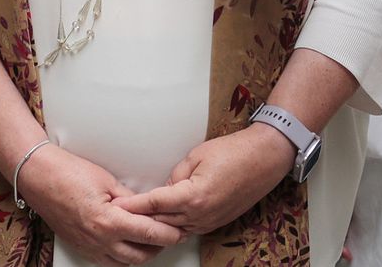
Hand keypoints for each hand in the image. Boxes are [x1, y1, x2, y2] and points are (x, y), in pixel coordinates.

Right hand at [16, 144, 183, 265]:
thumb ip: (130, 199)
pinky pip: (108, 262)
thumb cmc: (68, 173)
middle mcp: (99, 240)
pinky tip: (128, 244)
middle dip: (160, 246)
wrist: (39, 177)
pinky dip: (123, 257)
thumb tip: (147, 207)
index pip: (150, 234)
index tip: (180, 230)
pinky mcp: (81, 248)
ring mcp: (88, 247)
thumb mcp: (108, 181)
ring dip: (142, 253)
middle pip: (141, 255)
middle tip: (171, 233)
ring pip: (126, 263)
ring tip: (152, 239)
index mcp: (108, 221)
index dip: (169, 233)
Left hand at [112, 126, 291, 235]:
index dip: (133, 206)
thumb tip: (165, 188)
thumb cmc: (234, 152)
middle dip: (140, 218)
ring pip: (175, 229)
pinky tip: (164, 221)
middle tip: (120, 214)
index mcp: (193, 196)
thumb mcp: (196, 155)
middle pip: (161, 221)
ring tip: (138, 218)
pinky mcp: (217, 222)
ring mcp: (210, 221)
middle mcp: (201, 214)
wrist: (265, 158)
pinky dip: (175, 225)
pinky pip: (189, 228)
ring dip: (157, 224)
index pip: (154, 204)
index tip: (116, 208)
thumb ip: (176, 175)